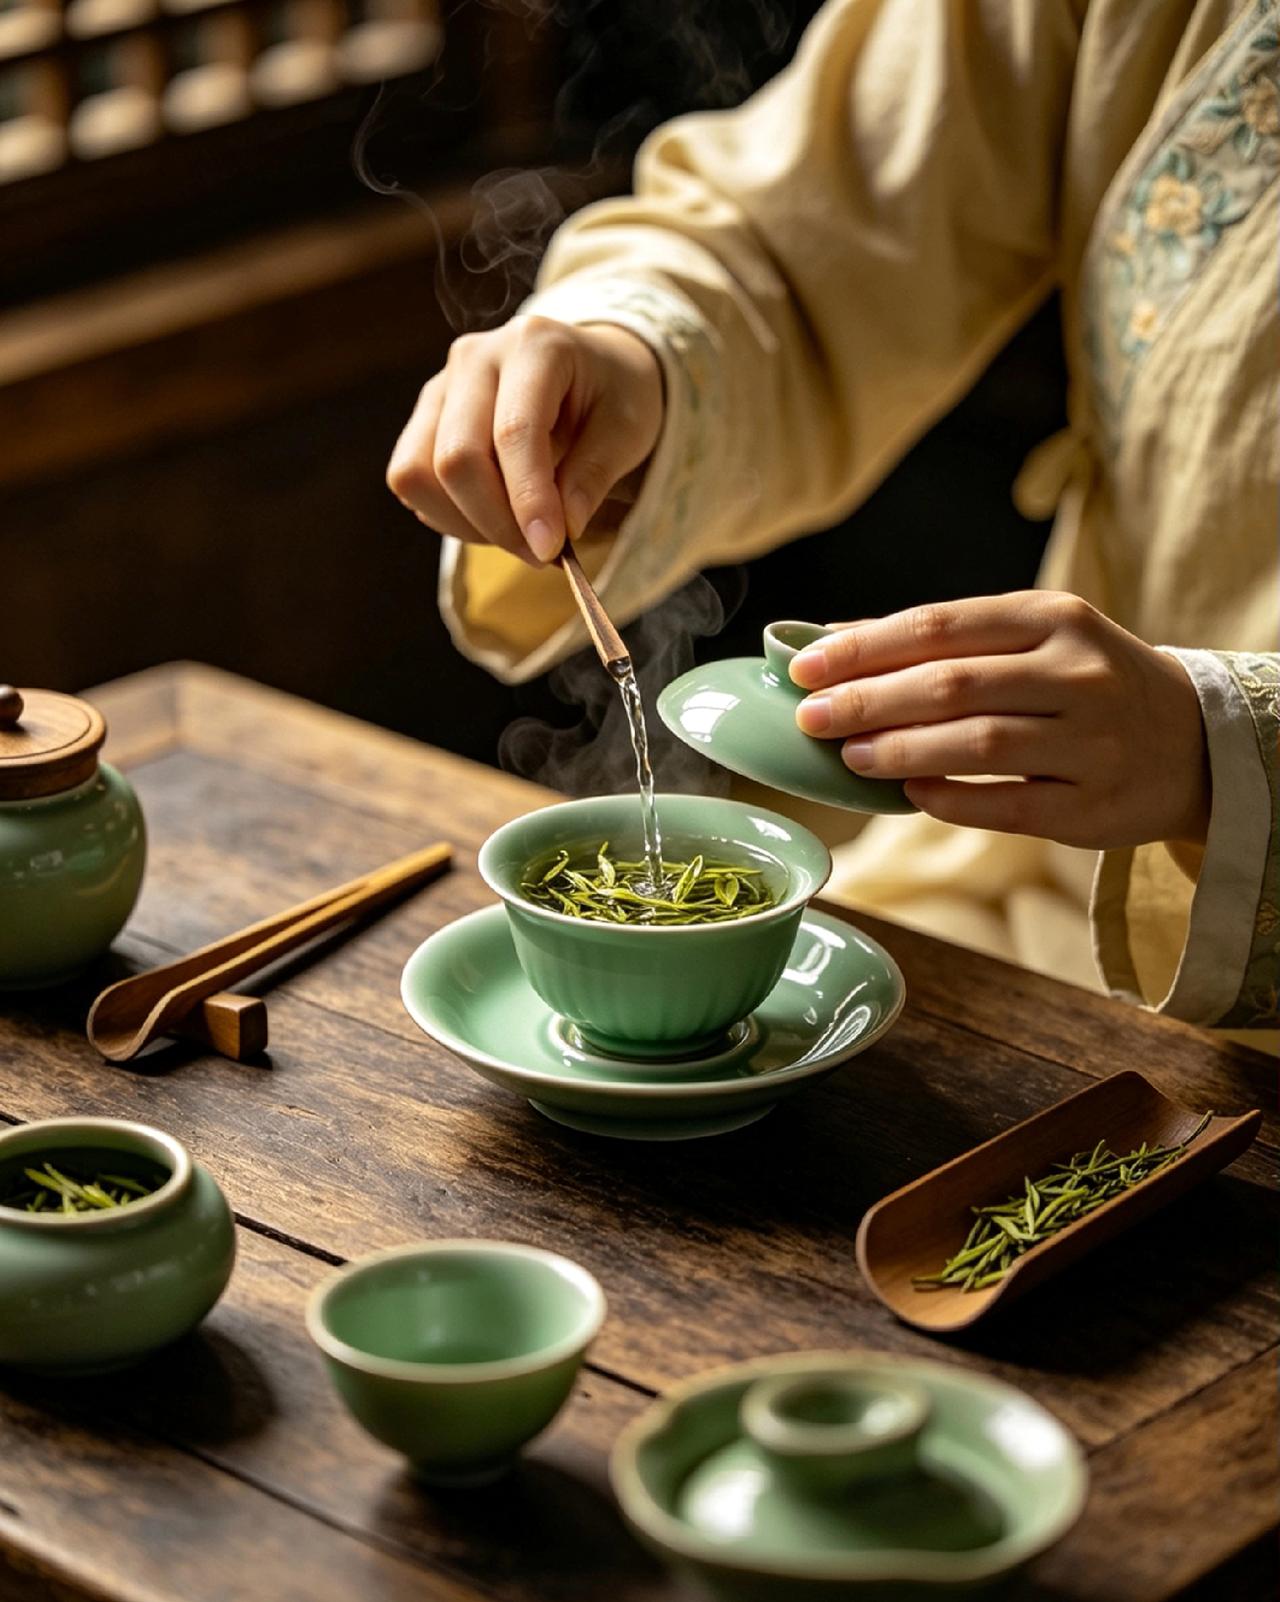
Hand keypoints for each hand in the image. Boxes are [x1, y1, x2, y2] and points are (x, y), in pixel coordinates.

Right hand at [386, 316, 663, 565]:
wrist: (589, 368)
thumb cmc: (613, 395)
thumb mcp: (629, 429)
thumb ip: (595, 475)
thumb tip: (562, 530)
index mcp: (535, 346)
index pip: (514, 432)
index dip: (528, 499)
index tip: (550, 550)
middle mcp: (475, 358)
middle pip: (457, 457)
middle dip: (497, 522)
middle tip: (542, 554)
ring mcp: (441, 386)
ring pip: (419, 473)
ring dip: (467, 524)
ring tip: (519, 536)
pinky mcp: (424, 417)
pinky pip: (412, 480)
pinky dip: (448, 515)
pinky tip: (493, 517)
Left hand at [789, 592, 1210, 849]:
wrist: (1196, 741)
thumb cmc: (1086, 683)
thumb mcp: (1032, 639)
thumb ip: (943, 641)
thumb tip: (833, 643)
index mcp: (1053, 619)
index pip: (940, 626)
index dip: (864, 648)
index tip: (804, 668)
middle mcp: (1077, 674)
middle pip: (953, 684)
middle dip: (869, 701)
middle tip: (813, 718)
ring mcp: (1091, 741)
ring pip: (979, 744)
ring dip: (903, 750)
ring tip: (852, 757)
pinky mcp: (1094, 806)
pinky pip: (1008, 805)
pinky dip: (951, 800)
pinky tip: (910, 794)